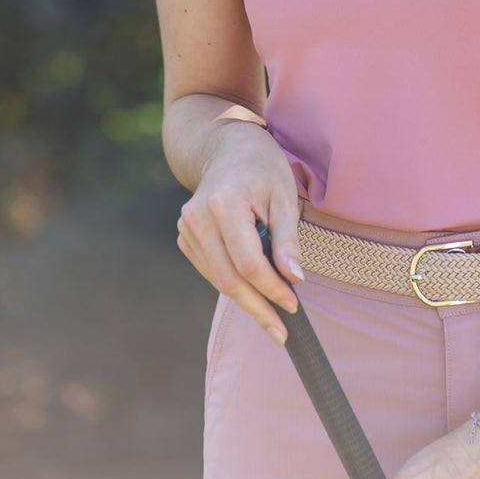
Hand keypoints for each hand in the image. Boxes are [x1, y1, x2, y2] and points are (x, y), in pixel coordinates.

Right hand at [175, 121, 303, 344]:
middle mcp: (197, 218)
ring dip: (246, 301)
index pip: (248, 262)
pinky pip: (211, 271)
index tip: (293, 305)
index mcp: (224, 203)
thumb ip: (287, 240)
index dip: (271, 288)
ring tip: (272, 318)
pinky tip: (254, 293)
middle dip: (257, 307)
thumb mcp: (284, 196)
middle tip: (281, 331)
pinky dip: (233, 284)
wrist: (227, 147)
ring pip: (218, 279)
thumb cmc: (262, 167)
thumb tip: (294, 279)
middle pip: (228, 278)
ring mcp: (186, 229)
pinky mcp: (185, 238)